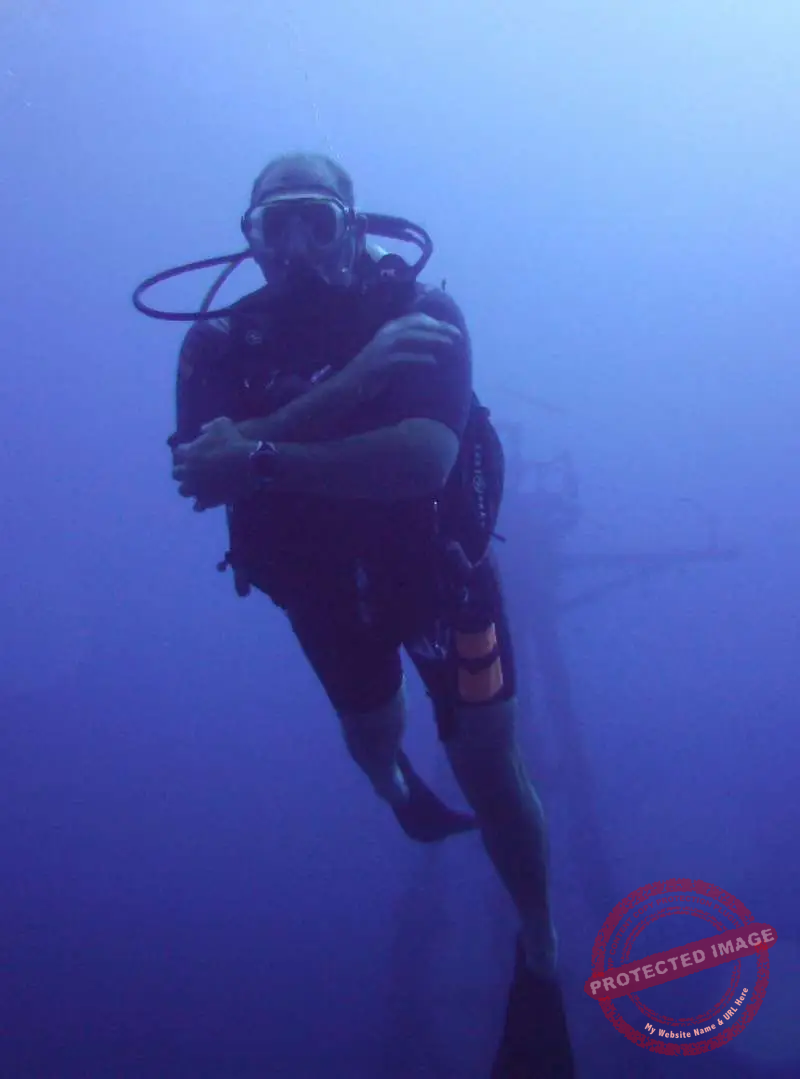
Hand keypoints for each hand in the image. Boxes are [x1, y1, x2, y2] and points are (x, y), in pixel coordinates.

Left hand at [171, 417, 258, 510]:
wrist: (250, 463)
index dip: (183, 452)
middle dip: (182, 471)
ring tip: (197, 486)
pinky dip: (200, 503)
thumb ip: (208, 427)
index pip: (177, 453)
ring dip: (188, 488)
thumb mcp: (222, 424)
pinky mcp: (208, 500)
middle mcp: (188, 471)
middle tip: (192, 470)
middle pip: (176, 473)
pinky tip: (206, 500)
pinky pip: (198, 506)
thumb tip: (202, 431)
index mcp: (189, 453)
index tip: (190, 452)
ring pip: (183, 491)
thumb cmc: (235, 441)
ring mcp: (197, 487)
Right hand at [346, 313, 461, 396]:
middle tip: (458, 335)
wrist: (347, 388)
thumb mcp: (390, 355)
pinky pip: (403, 359)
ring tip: (450, 345)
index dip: (435, 322)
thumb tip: (432, 344)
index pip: (414, 319)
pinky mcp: (380, 365)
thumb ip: (406, 346)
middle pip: (416, 326)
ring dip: (432, 340)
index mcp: (387, 330)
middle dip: (439, 329)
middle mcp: (384, 335)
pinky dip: (419, 360)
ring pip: (411, 339)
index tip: (452, 329)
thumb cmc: (371, 374)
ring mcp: (381, 349)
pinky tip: (434, 362)